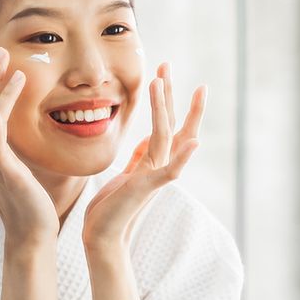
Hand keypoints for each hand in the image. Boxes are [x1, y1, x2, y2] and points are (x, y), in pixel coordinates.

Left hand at [83, 63, 204, 252]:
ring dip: (164, 107)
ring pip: (165, 135)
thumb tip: (147, 141)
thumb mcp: (126, 174)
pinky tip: (195, 142)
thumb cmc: (113, 207)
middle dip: (170, 93)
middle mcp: (159, 164)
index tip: (163, 71)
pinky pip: (170, 171)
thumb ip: (140, 158)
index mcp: (153, 159)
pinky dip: (183, 157)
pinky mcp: (148, 189)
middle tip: (167, 64)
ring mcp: (156, 175)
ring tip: (160, 80)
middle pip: (171, 122)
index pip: (167, 122)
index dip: (167, 97)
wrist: (103, 235)